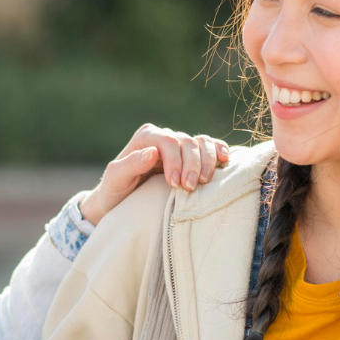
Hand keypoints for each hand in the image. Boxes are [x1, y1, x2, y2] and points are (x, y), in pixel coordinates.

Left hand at [78, 124, 229, 224]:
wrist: (120, 202)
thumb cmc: (115, 191)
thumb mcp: (115, 179)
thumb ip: (130, 165)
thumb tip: (152, 152)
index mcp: (146, 137)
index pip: (167, 141)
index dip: (175, 160)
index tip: (174, 183)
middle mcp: (164, 137)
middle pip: (187, 142)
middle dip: (192, 164)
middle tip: (190, 188)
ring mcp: (179, 146)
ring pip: (201, 143)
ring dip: (207, 161)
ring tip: (204, 182)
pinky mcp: (190, 156)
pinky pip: (210, 147)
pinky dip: (219, 151)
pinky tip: (224, 160)